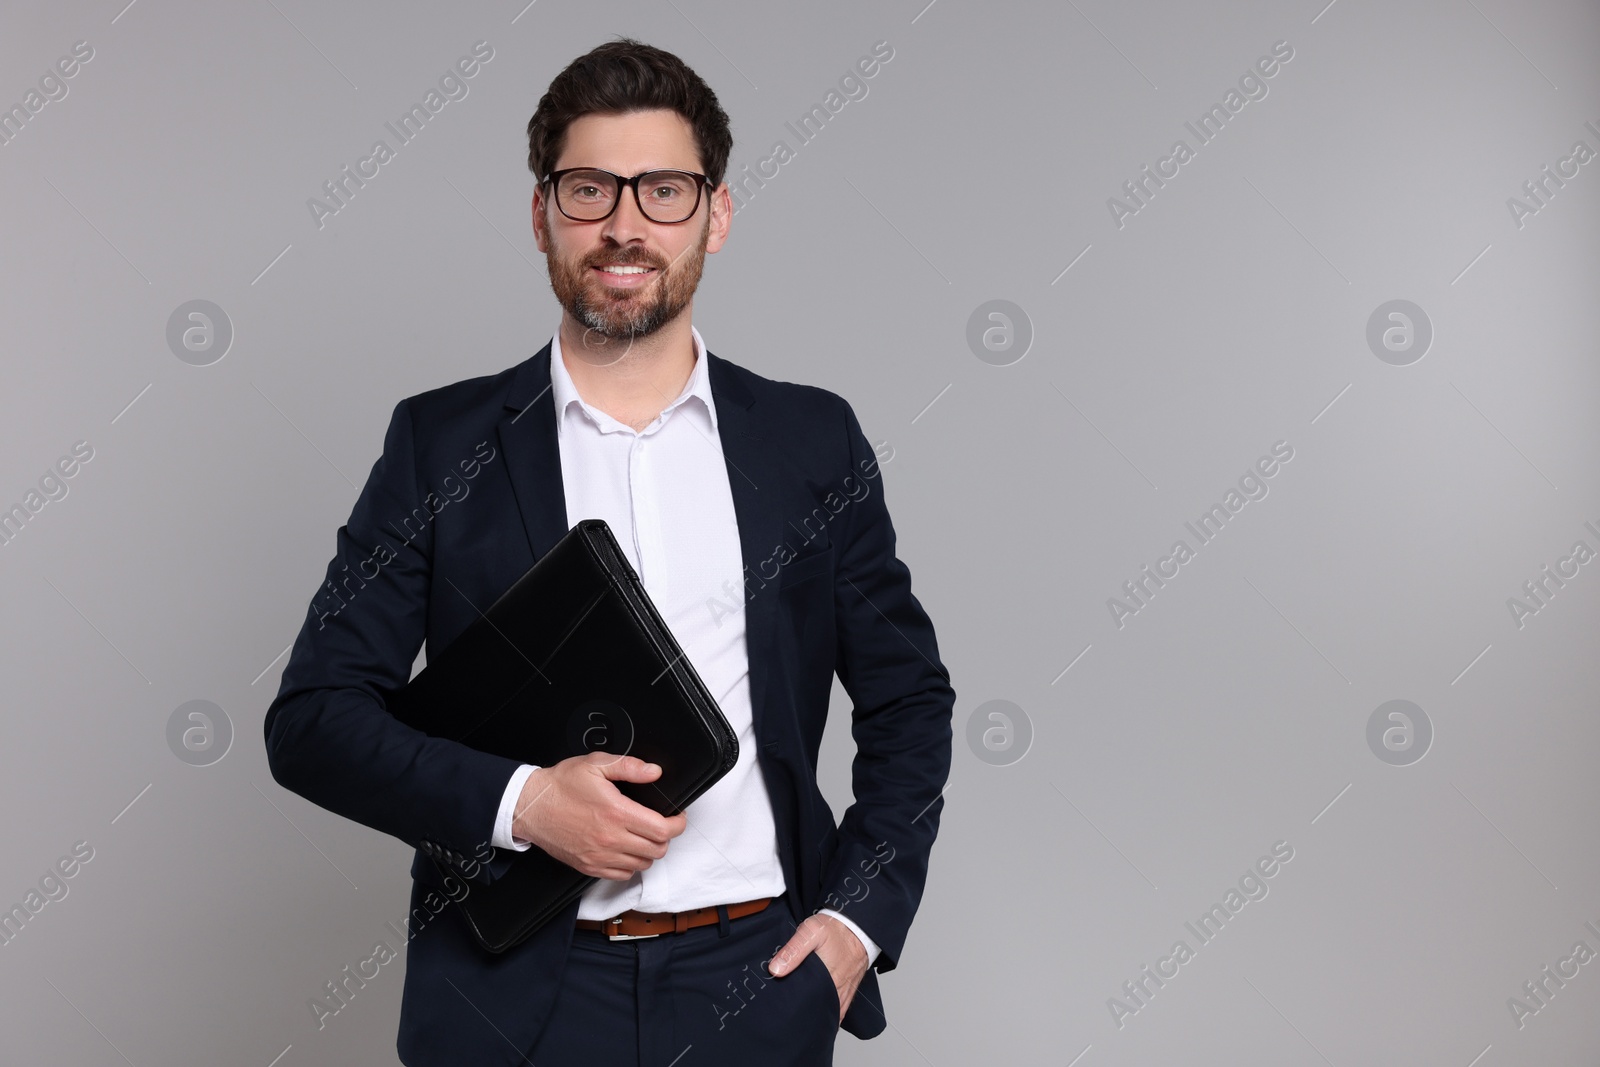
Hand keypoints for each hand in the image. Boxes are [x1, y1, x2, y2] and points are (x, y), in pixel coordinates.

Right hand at [510, 753, 687, 879]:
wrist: (530, 807)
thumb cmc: (560, 785)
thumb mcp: (595, 764)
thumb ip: (629, 766)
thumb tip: (654, 772)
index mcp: (616, 813)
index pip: (662, 829)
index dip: (677, 824)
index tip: (677, 816)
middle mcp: (610, 839)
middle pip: (657, 850)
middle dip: (665, 837)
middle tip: (661, 824)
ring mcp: (599, 856)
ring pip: (642, 864)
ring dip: (649, 851)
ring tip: (643, 835)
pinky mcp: (589, 866)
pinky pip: (622, 875)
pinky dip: (630, 864)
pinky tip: (626, 849)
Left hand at [767, 912, 867, 1023]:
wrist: (859, 926)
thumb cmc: (835, 928)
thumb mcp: (811, 932)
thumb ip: (793, 950)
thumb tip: (775, 969)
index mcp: (826, 976)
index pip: (807, 1001)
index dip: (794, 1007)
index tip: (782, 1008)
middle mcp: (837, 987)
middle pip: (818, 1009)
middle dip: (804, 1013)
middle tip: (788, 1014)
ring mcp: (845, 990)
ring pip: (830, 1011)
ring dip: (818, 1015)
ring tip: (801, 1018)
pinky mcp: (849, 989)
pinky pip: (841, 1009)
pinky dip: (831, 1014)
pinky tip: (820, 1016)